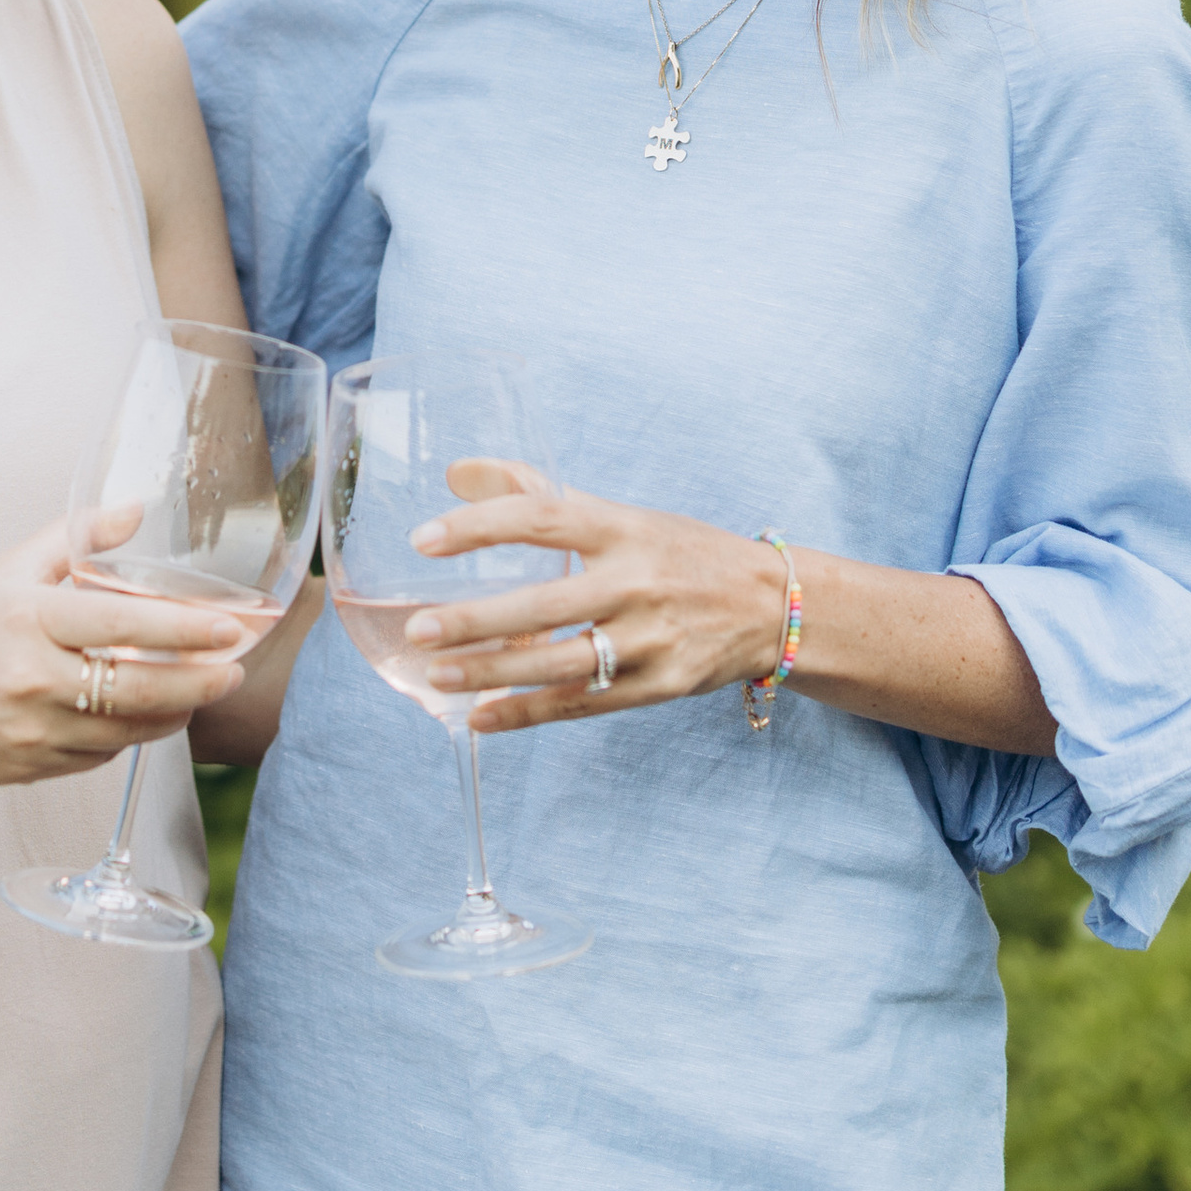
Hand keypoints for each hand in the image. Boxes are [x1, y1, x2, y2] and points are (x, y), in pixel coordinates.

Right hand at [0, 517, 256, 792]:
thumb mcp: (5, 570)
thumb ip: (75, 538)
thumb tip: (136, 509)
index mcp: (28, 619)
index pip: (122, 623)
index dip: (185, 628)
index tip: (230, 627)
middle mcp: (32, 678)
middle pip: (138, 687)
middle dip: (200, 681)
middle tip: (237, 668)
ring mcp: (33, 731)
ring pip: (129, 729)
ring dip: (175, 711)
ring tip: (202, 689)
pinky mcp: (33, 769)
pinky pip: (101, 755)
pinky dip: (129, 734)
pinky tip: (142, 713)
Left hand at [404, 468, 783, 734]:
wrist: (773, 604)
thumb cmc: (680, 551)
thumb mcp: (619, 512)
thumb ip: (535, 492)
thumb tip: (455, 472)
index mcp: (622, 528)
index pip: (542, 518)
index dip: (480, 526)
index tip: (424, 539)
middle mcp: (636, 582)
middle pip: (546, 603)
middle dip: (476, 620)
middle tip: (418, 629)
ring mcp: (651, 640)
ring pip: (561, 663)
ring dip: (494, 673)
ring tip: (437, 675)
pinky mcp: (660, 687)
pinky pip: (583, 704)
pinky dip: (529, 714)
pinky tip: (481, 718)